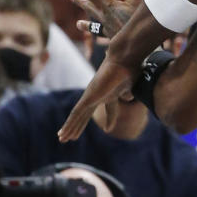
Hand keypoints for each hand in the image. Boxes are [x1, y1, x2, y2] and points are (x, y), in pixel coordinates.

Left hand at [58, 3, 171, 141]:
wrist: (125, 57)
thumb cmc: (133, 68)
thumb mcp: (134, 84)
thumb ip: (130, 91)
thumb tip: (129, 97)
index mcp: (110, 92)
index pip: (108, 107)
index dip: (109, 118)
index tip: (109, 128)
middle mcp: (98, 94)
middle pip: (85, 114)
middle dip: (78, 125)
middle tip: (70, 135)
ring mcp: (91, 96)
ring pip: (78, 116)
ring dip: (71, 128)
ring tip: (63, 139)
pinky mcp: (88, 97)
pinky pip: (76, 115)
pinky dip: (70, 125)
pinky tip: (64, 133)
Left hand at [70, 0, 142, 44]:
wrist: (138, 46)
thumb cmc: (139, 20)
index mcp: (108, 6)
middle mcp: (105, 17)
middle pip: (89, 6)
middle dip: (80, 0)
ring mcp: (108, 29)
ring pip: (94, 24)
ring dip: (85, 23)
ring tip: (78, 23)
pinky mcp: (113, 39)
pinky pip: (105, 38)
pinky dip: (103, 40)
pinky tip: (99, 41)